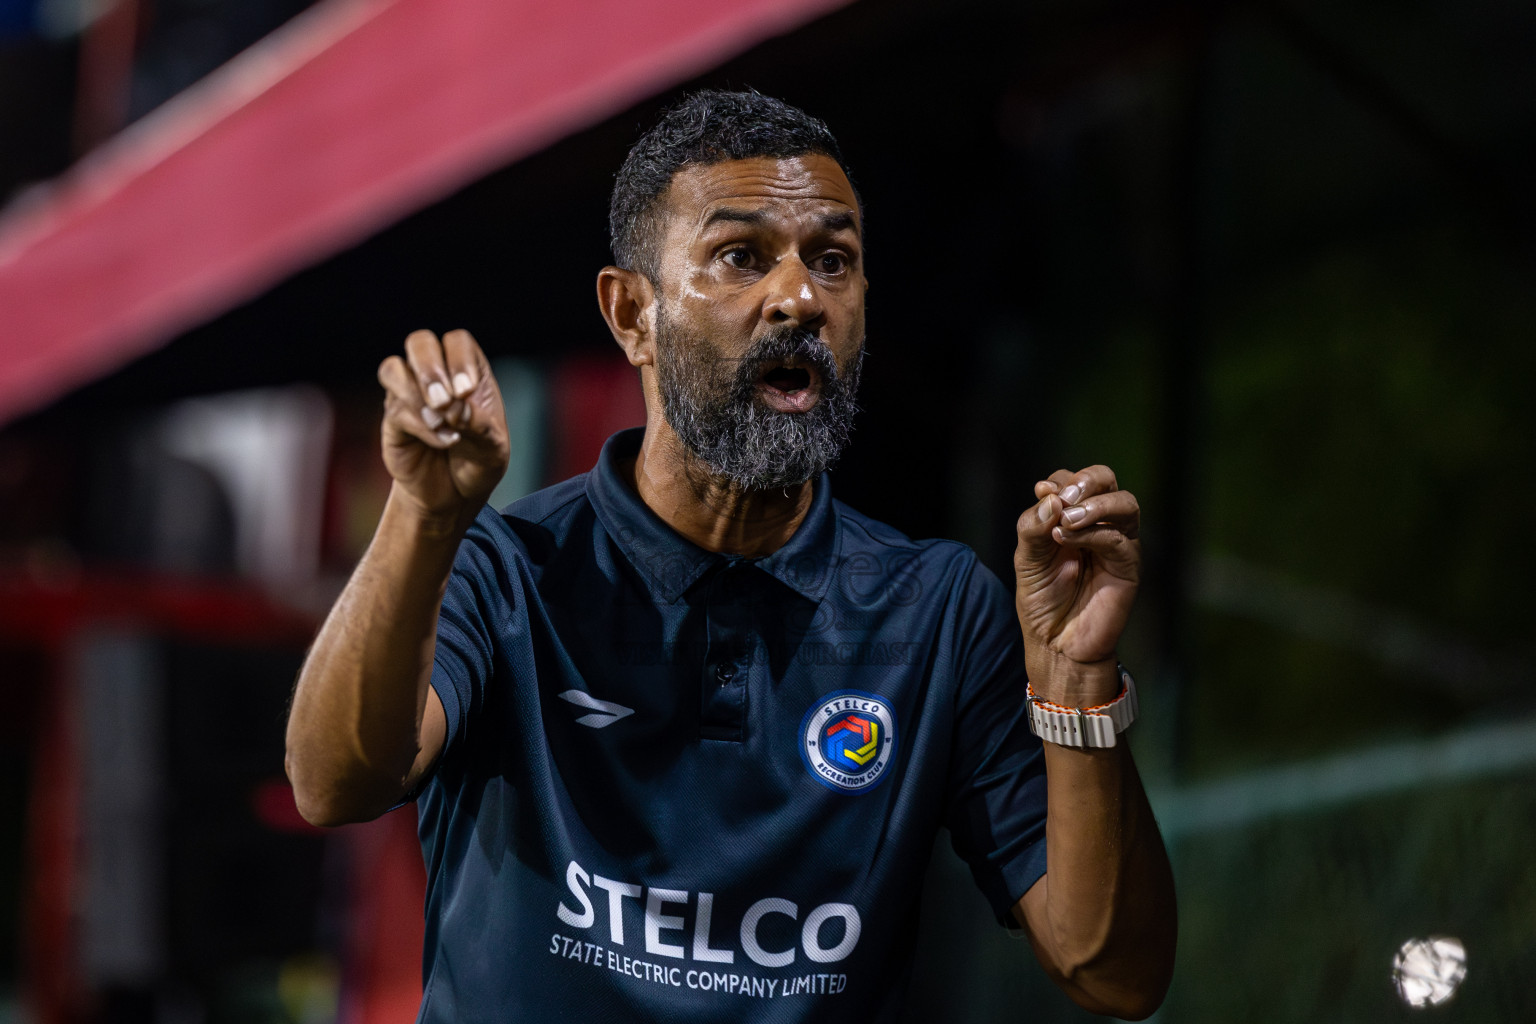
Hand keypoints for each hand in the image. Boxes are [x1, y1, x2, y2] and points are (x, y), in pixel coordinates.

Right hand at [376, 329, 508, 528]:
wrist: (455, 494)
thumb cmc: (479, 461)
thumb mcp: (493, 448)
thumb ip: (480, 426)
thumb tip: (456, 409)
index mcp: (468, 370)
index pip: (456, 342)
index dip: (459, 360)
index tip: (466, 392)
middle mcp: (436, 375)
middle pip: (419, 342)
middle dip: (430, 369)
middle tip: (445, 401)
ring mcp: (410, 394)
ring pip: (393, 368)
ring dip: (417, 393)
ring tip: (442, 421)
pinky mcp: (394, 418)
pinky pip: (396, 409)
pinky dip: (421, 425)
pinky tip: (443, 441)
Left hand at [1013, 466, 1139, 701]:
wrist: (1055, 642)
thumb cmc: (1042, 599)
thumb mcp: (1027, 559)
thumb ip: (1032, 527)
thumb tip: (1050, 497)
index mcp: (1072, 518)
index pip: (1073, 481)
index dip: (1059, 481)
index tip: (1041, 491)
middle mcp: (1098, 524)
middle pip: (1107, 480)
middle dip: (1086, 480)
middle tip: (1064, 497)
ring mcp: (1116, 543)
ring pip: (1125, 503)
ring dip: (1094, 503)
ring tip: (1067, 519)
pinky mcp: (1127, 565)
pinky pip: (1120, 538)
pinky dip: (1093, 532)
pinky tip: (1066, 539)